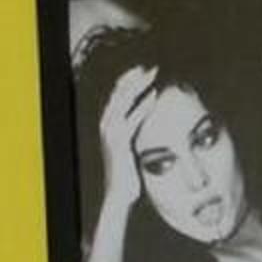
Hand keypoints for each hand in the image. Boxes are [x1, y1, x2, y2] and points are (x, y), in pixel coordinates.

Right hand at [94, 62, 159, 205]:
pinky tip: (154, 96)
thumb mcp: (131, 148)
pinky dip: (143, 106)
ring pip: (124, 101)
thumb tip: (149, 124)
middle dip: (135, 78)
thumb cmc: (128, 173)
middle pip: (119, 92)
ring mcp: (111, 132)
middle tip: (151, 67)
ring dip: (139, 86)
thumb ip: (135, 133)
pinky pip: (132, 119)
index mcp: (109, 123)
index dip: (129, 80)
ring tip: (153, 75)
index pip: (117, 94)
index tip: (144, 71)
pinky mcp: (119, 141)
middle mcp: (107, 124)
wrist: (119, 194)